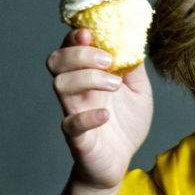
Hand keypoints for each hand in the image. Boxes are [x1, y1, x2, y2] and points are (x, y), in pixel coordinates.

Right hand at [45, 28, 153, 189]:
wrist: (120, 162)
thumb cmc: (125, 123)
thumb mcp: (139, 89)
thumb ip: (134, 65)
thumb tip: (134, 39)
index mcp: (87, 74)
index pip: (69, 47)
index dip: (74, 36)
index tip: (90, 32)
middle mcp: (76, 90)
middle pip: (56, 61)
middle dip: (79, 53)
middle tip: (107, 60)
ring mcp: (73, 112)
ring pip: (60, 85)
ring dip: (87, 78)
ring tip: (114, 85)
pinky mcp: (77, 138)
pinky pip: (70, 124)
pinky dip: (87, 117)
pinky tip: (105, 115)